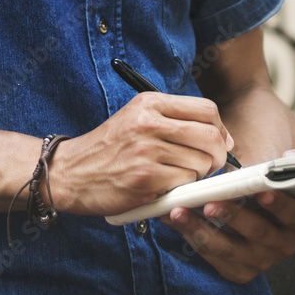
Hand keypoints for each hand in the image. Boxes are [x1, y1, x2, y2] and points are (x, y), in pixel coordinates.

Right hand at [53, 92, 233, 215]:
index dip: (220, 130)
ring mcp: (147, 151)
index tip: (217, 143)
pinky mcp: (146, 179)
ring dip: (195, 176)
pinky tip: (161, 187)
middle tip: (205, 167)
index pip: (207, 109)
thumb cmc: (107, 150)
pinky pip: (184, 184)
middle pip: (211, 137)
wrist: (69, 173)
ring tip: (174, 177)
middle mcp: (149, 123)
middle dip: (216, 157)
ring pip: (201, 164)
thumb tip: (225, 138)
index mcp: (149, 104)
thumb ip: (175, 122)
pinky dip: (179, 190)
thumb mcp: (135, 120)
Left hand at [159, 146, 294, 283]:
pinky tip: (171, 219)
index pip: (293, 214)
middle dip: (232, 217)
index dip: (278, 204)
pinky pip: (209, 255)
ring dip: (200, 229)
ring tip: (178, 211)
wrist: (253, 202)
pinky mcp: (235, 269)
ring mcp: (258, 261)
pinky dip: (188, 236)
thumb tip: (290, 156)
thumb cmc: (267, 182)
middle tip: (210, 204)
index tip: (261, 192)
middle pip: (257, 232)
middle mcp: (282, 245)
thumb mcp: (287, 168)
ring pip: (227, 248)